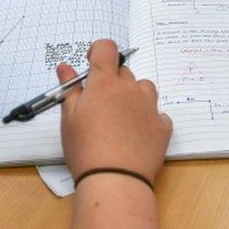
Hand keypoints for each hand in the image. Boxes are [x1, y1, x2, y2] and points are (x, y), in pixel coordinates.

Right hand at [57, 39, 171, 186]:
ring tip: (120, 118)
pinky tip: (137, 134)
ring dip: (133, 95)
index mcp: (105, 84)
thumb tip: (65, 68)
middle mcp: (130, 89)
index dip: (98, 52)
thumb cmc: (85, 149)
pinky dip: (148, 118)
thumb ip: (70, 89)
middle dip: (112, 81)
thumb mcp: (69, 118)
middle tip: (100, 105)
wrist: (115, 180)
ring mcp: (150, 107)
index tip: (93, 65)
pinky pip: (157, 113)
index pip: (106, 48)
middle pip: (123, 71)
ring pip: (144, 88)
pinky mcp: (163, 126)